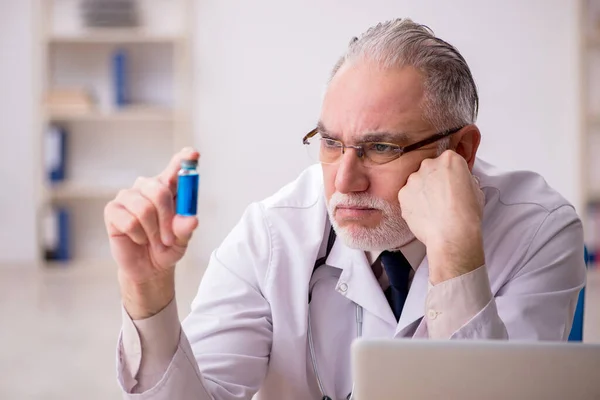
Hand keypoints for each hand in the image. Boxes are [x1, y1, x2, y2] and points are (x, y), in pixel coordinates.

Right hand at [104, 147, 199, 317]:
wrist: (149, 267)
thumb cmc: (167, 247)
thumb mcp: (183, 240)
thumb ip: (186, 228)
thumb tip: (192, 220)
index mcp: (168, 188)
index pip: (176, 168)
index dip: (183, 160)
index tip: (193, 154)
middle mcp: (147, 187)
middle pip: (159, 190)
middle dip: (167, 218)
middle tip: (170, 238)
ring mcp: (128, 196)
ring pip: (144, 208)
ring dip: (153, 231)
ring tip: (155, 241)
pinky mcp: (112, 210)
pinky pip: (129, 221)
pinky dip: (138, 236)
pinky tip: (138, 239)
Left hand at [398, 150, 484, 284]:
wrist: (451, 234)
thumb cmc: (466, 215)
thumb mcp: (476, 190)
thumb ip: (463, 179)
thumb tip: (459, 182)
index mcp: (450, 159)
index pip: (448, 161)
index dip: (450, 174)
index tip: (451, 183)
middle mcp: (429, 165)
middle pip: (430, 169)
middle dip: (434, 180)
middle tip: (442, 197)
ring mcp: (413, 179)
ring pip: (417, 182)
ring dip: (422, 191)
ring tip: (432, 208)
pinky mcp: (403, 194)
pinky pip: (407, 196)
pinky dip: (413, 203)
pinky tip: (424, 213)